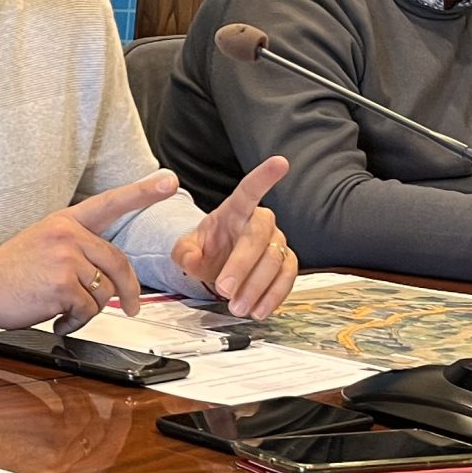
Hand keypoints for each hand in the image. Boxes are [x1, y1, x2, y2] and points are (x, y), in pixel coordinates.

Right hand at [0, 172, 180, 332]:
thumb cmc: (9, 271)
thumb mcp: (45, 244)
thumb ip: (78, 250)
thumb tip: (111, 278)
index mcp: (66, 222)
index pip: (110, 202)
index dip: (143, 191)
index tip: (168, 181)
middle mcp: (68, 235)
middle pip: (118, 263)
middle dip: (128, 290)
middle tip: (132, 307)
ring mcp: (66, 259)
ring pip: (104, 292)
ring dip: (89, 310)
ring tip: (65, 310)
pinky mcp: (62, 285)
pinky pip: (88, 310)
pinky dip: (75, 322)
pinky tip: (57, 320)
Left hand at [168, 154, 298, 317]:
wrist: (216, 266)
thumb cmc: (206, 250)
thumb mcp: (185, 250)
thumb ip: (184, 253)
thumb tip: (190, 259)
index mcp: (235, 210)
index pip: (250, 190)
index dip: (264, 177)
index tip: (280, 162)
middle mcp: (260, 222)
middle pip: (258, 238)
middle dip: (242, 266)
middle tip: (224, 291)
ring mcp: (276, 242)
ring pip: (275, 261)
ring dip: (256, 288)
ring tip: (237, 308)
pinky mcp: (286, 264)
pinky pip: (287, 279)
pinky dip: (273, 297)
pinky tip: (258, 310)